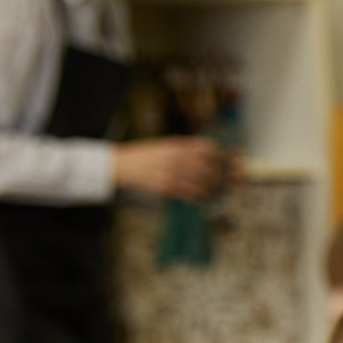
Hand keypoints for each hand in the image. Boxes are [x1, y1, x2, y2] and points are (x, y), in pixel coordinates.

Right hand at [112, 137, 230, 201]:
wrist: (123, 165)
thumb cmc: (146, 155)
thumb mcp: (164, 145)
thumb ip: (183, 149)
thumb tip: (206, 153)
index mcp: (176, 146)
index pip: (206, 147)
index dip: (216, 154)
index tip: (218, 161)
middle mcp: (176, 158)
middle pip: (209, 168)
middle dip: (218, 176)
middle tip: (219, 180)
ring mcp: (172, 174)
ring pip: (202, 184)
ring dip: (210, 188)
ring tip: (210, 189)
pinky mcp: (166, 188)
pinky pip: (190, 195)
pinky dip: (199, 197)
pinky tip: (199, 196)